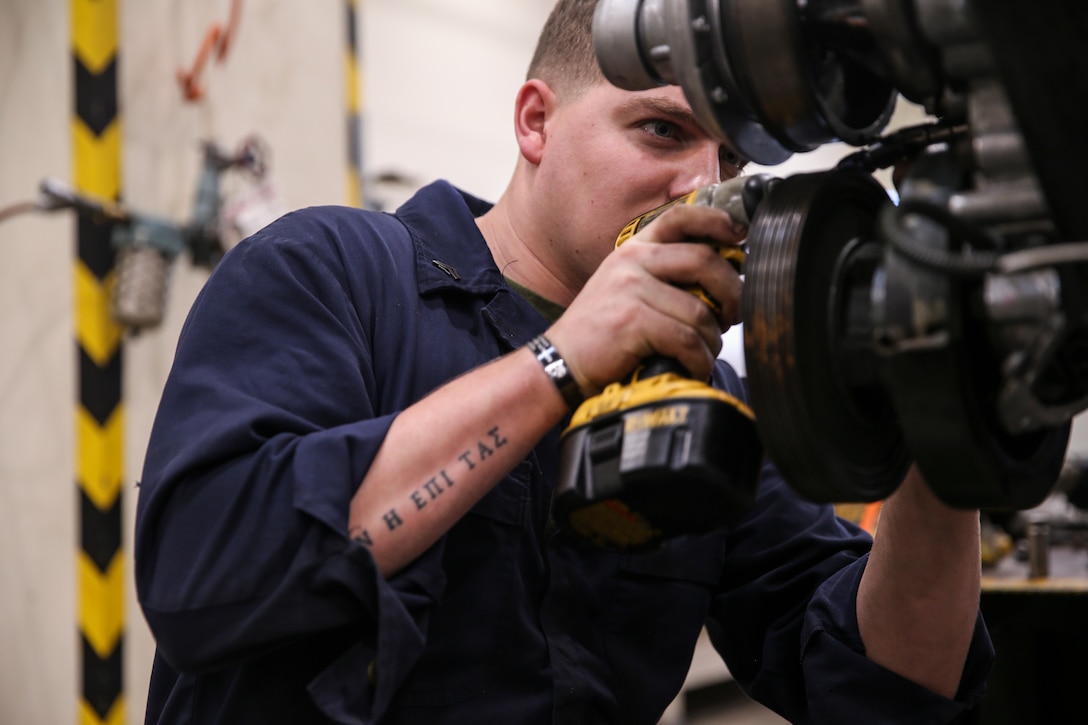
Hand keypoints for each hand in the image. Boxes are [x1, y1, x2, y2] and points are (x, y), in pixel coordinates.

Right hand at [548, 203, 746, 394]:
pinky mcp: (632, 320)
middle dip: (732, 292)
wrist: (560, 362)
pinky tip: (694, 367)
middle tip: (732, 316)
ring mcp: (631, 288)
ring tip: (704, 353)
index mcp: (633, 249)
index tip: (739, 236)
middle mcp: (632, 261)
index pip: (680, 217)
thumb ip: (663, 276)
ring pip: (700, 310)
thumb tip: (720, 281)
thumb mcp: (625, 289)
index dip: (716, 221)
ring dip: (712, 340)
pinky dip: (698, 359)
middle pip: (705, 260)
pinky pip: (686, 339)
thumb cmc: (599, 332)